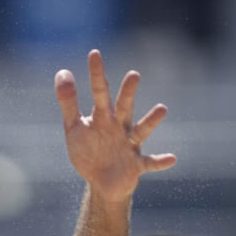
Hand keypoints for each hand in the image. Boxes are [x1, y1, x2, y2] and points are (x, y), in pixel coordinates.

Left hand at [55, 50, 176, 201]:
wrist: (101, 182)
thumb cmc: (88, 151)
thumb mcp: (74, 127)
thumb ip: (68, 102)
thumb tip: (63, 72)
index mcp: (103, 116)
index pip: (99, 91)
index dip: (96, 74)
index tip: (94, 53)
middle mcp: (119, 127)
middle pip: (124, 107)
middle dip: (128, 93)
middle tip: (133, 75)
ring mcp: (129, 145)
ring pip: (141, 131)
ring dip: (151, 121)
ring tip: (162, 109)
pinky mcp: (136, 165)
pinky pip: (150, 163)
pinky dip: (160, 161)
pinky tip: (172, 158)